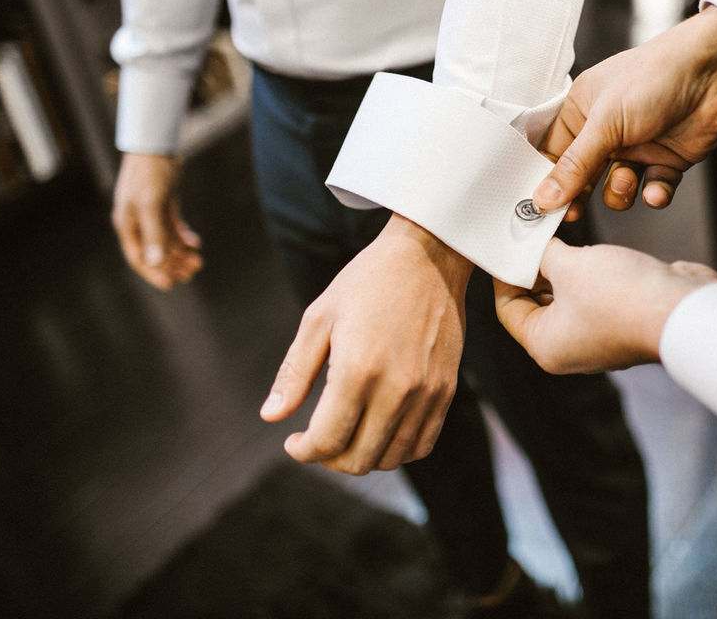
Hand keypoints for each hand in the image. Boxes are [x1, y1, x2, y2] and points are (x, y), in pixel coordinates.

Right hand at [111, 152, 202, 289]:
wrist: (156, 144)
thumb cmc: (149, 173)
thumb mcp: (151, 204)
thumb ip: (154, 234)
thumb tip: (156, 263)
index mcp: (128, 224)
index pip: (139, 258)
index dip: (154, 273)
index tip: (171, 284)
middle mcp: (137, 221)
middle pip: (155, 252)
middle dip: (173, 264)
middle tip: (192, 272)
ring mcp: (150, 212)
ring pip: (165, 240)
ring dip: (181, 252)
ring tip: (198, 261)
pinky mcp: (163, 203)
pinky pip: (172, 226)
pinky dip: (183, 236)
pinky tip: (196, 243)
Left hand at [259, 214, 473, 474]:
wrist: (429, 257)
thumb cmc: (367, 281)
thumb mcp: (319, 318)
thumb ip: (295, 372)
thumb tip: (270, 417)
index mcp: (357, 369)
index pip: (327, 440)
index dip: (304, 451)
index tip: (294, 441)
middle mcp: (396, 388)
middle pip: (359, 460)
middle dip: (329, 459)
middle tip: (317, 440)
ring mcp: (426, 392)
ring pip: (391, 458)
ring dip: (363, 457)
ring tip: (348, 435)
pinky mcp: (446, 390)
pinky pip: (422, 444)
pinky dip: (397, 450)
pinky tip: (379, 431)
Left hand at [494, 238, 716, 373]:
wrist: (683, 310)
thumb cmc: (623, 297)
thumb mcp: (569, 265)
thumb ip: (544, 254)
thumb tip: (534, 243)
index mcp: (546, 346)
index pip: (508, 309)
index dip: (506, 274)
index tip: (508, 246)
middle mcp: (571, 350)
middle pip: (539, 305)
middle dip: (537, 270)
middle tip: (534, 236)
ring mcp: (600, 340)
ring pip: (571, 299)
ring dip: (567, 270)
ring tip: (564, 239)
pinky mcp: (625, 325)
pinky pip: (598, 298)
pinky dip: (594, 276)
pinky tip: (596, 253)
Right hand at [533, 5, 716, 218]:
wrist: (716, 72)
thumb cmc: (654, 79)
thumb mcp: (605, 123)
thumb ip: (574, 165)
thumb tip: (542, 198)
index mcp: (582, 110)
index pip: (553, 153)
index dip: (546, 181)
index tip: (539, 208)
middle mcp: (607, 130)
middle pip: (581, 176)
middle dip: (579, 195)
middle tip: (573, 214)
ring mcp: (637, 147)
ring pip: (616, 189)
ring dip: (620, 191)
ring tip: (628, 179)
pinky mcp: (666, 161)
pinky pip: (652, 190)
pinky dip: (654, 194)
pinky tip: (656, 191)